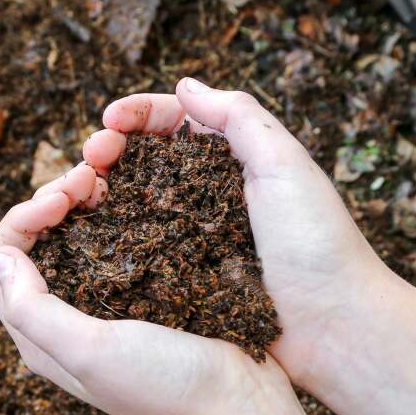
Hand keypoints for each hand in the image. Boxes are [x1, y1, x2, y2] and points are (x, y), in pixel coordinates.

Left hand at [0, 164, 350, 414]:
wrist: (241, 411)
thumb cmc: (165, 388)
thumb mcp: (90, 352)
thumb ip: (33, 309)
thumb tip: (2, 255)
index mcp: (40, 338)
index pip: (1, 262)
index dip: (22, 218)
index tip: (62, 198)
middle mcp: (66, 321)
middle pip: (33, 244)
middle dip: (50, 201)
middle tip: (88, 177)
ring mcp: (107, 307)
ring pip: (73, 238)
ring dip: (81, 202)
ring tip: (107, 178)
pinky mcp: (146, 296)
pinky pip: (117, 243)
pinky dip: (116, 214)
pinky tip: (137, 197)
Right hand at [83, 78, 415, 414]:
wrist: (335, 329)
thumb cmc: (317, 244)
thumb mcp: (285, 164)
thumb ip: (239, 118)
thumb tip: (185, 85)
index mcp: (237, 160)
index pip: (176, 121)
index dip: (138, 114)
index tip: (108, 120)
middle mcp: (210, 195)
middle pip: (146, 158)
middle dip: (110, 147)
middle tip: (89, 157)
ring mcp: (193, 238)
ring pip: (134, 201)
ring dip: (102, 189)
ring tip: (80, 191)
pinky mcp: (184, 279)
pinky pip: (139, 250)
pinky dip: (110, 235)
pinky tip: (90, 233)